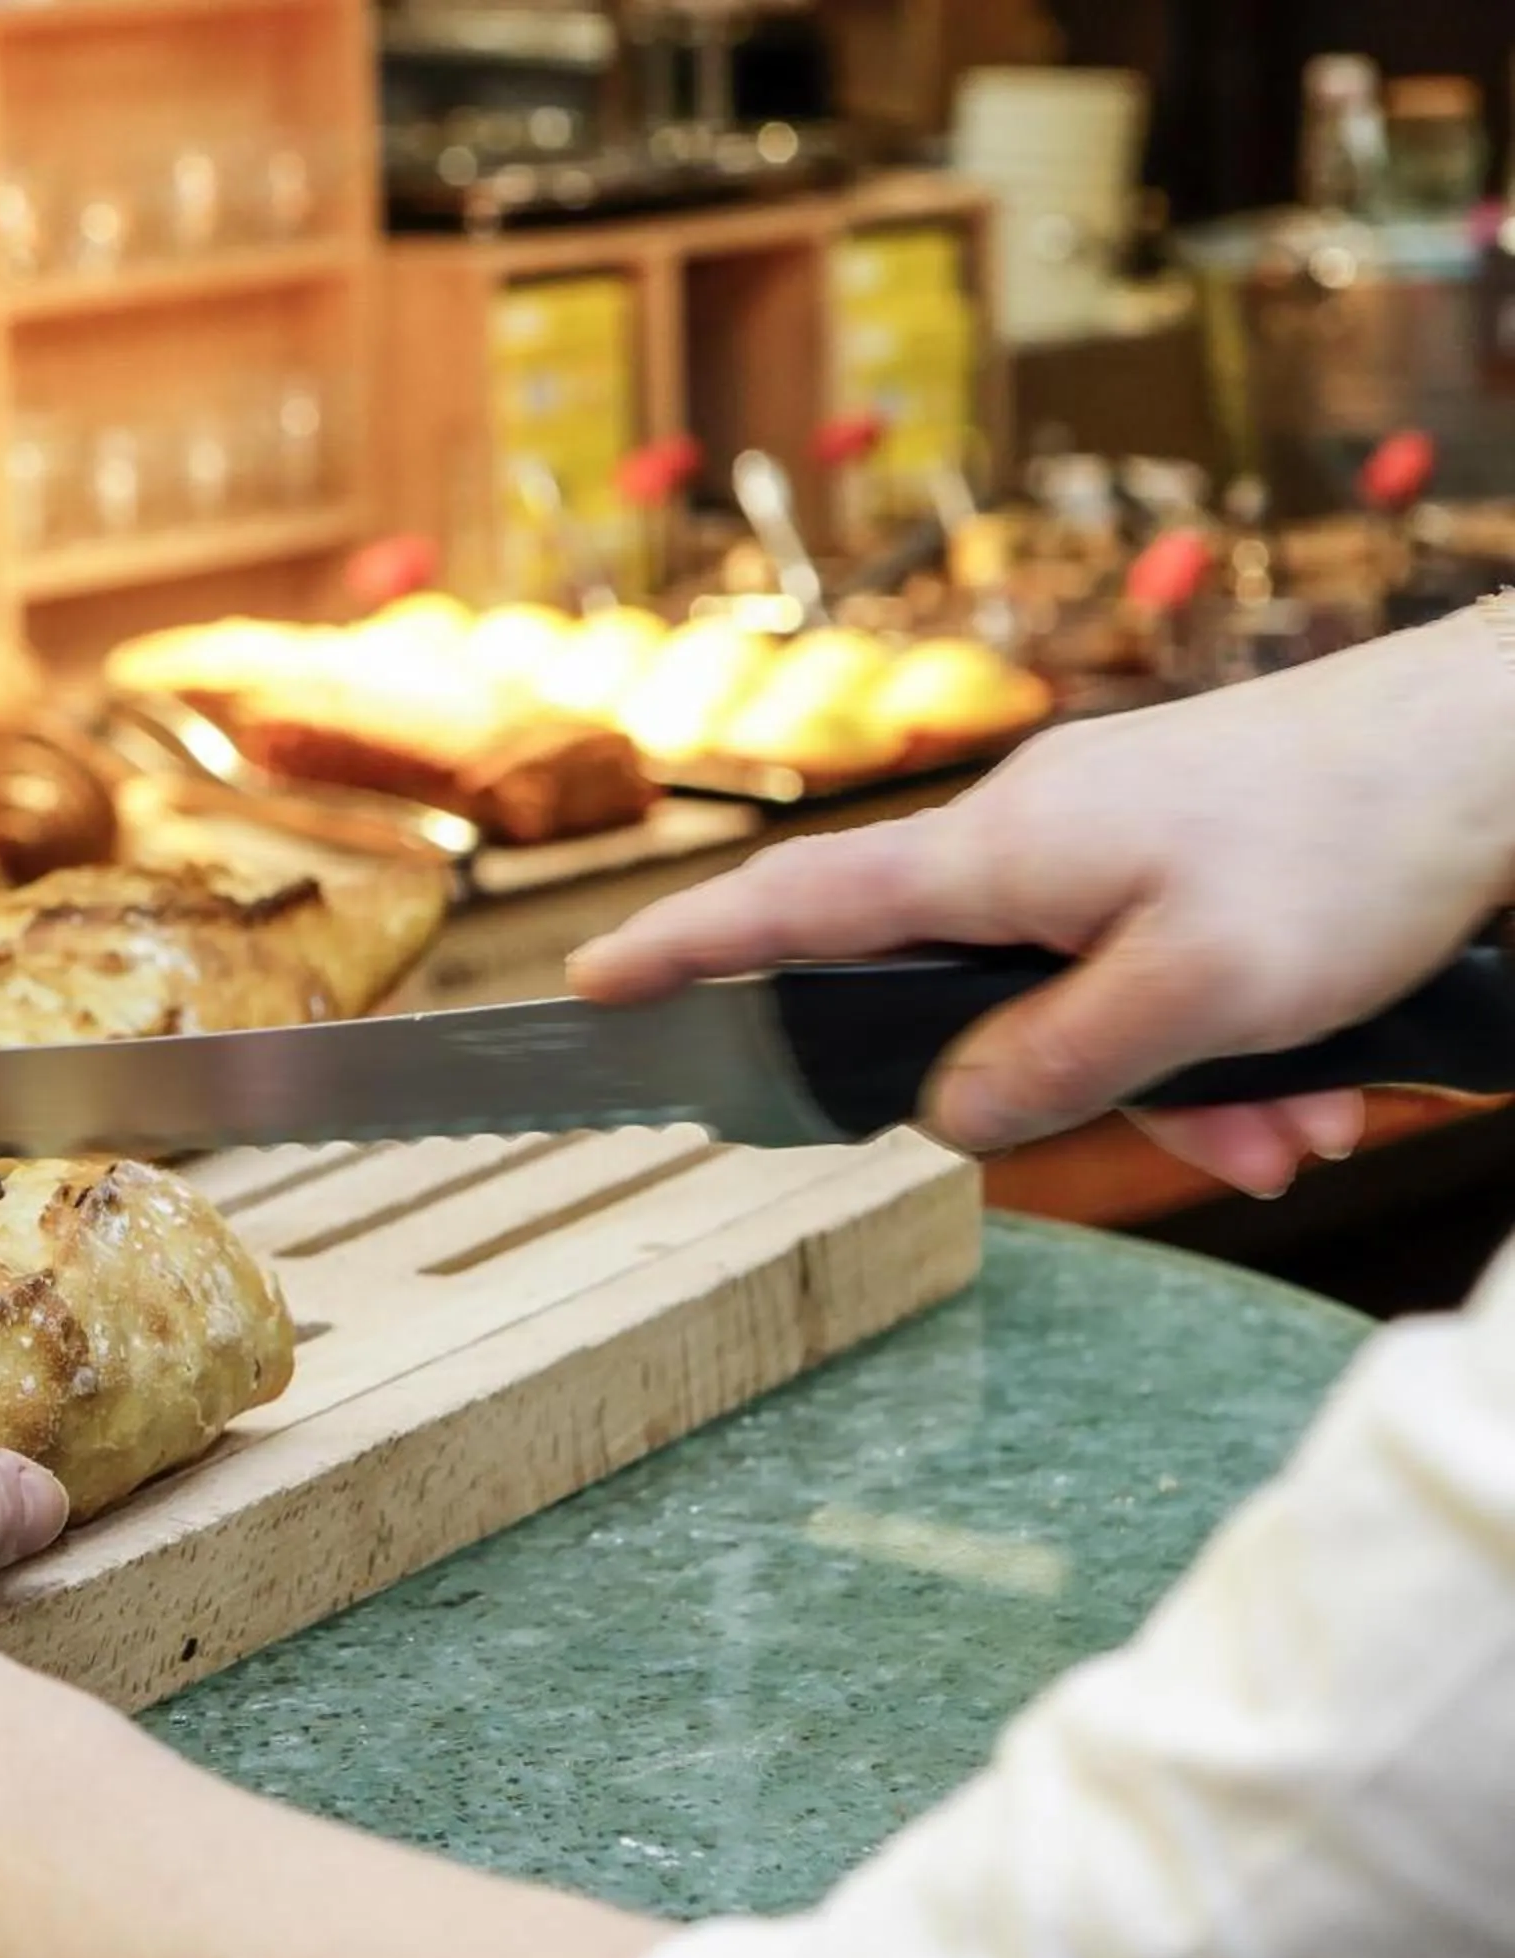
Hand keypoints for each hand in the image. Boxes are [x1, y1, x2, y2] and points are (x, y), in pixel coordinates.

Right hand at [571, 607, 1514, 1194]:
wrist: (1499, 743)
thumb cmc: (1356, 842)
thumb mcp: (1200, 995)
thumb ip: (1052, 1064)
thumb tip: (950, 1111)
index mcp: (1003, 851)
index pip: (798, 906)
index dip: (688, 951)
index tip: (595, 986)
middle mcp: (1037, 833)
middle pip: (981, 1001)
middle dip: (1090, 1098)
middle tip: (1229, 1152)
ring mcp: (1114, 835)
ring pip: (1091, 1003)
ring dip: (1194, 1085)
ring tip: (1304, 1121)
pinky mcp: (1182, 847)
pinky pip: (1159, 973)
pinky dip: (1229, 1042)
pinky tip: (1319, 1077)